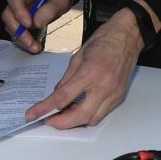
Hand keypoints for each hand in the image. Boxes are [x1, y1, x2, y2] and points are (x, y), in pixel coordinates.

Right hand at [1, 0, 72, 52]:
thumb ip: (51, 8)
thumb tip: (37, 22)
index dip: (18, 12)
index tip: (29, 24)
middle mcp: (20, 0)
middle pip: (8, 14)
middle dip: (17, 30)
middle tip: (30, 42)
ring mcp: (19, 12)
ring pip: (10, 26)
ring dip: (20, 39)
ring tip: (34, 47)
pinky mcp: (21, 22)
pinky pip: (17, 32)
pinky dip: (23, 41)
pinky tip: (34, 46)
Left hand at [26, 9, 139, 128]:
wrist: (128, 36)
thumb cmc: (104, 40)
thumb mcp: (78, 56)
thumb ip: (67, 79)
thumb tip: (57, 95)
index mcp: (90, 72)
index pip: (63, 97)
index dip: (45, 108)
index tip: (32, 115)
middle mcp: (103, 86)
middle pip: (80, 116)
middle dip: (61, 123)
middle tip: (48, 120)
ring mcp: (114, 94)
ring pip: (92, 119)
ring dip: (75, 121)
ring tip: (63, 113)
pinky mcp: (119, 97)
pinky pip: (102, 113)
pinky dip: (88, 115)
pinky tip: (79, 108)